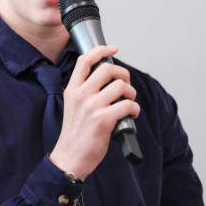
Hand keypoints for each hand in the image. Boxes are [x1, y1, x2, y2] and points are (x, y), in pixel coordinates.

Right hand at [50, 45, 139, 179]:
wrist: (70, 157)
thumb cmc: (75, 134)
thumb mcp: (72, 106)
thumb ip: (84, 91)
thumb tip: (107, 80)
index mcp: (72, 89)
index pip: (85, 60)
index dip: (101, 50)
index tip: (113, 48)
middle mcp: (81, 95)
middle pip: (108, 69)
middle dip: (123, 74)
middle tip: (125, 84)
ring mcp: (92, 106)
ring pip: (121, 86)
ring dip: (131, 94)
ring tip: (128, 103)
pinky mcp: (104, 119)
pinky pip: (128, 105)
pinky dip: (134, 109)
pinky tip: (130, 116)